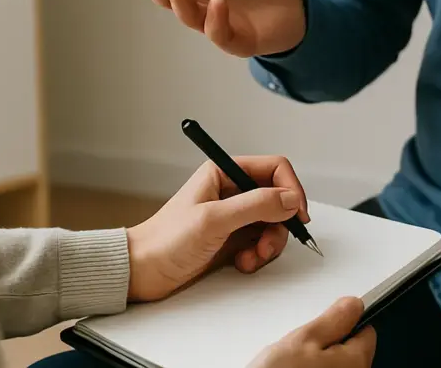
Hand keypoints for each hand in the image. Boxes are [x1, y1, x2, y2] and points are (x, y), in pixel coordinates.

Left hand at [125, 155, 309, 302]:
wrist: (142, 271)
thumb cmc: (165, 240)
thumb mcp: (214, 219)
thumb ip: (255, 205)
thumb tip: (291, 199)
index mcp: (224, 172)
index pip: (274, 168)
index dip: (291, 189)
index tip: (297, 213)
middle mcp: (232, 191)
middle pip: (278, 198)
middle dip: (280, 223)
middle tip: (268, 243)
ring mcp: (234, 215)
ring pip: (274, 223)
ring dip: (270, 243)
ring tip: (251, 257)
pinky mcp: (234, 237)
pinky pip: (262, 241)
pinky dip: (259, 255)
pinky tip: (242, 262)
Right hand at [249, 297, 376, 367]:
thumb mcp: (303, 339)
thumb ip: (334, 319)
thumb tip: (355, 304)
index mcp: (357, 361)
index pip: (366, 331)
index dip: (345, 322)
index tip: (327, 322)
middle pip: (349, 350)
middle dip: (327, 343)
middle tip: (301, 346)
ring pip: (333, 364)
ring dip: (316, 360)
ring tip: (290, 364)